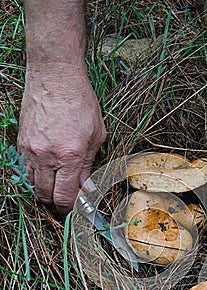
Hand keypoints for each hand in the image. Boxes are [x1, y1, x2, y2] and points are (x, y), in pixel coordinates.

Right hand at [17, 64, 106, 214]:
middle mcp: (47, 156)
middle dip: (55, 202)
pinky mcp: (21, 141)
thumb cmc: (79, 101)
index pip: (64, 195)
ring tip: (55, 184)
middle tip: (64, 199)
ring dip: (43, 189)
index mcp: (70, 156)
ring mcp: (30, 149)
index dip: (69, 207)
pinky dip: (34, 174)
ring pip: (32, 183)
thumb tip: (87, 186)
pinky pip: (24, 167)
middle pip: (45, 195)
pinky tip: (45, 169)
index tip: (73, 208)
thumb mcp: (95, 134)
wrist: (55, 76)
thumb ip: (89, 164)